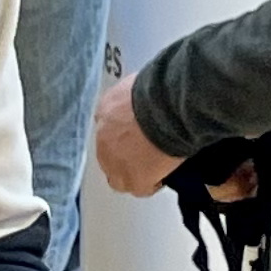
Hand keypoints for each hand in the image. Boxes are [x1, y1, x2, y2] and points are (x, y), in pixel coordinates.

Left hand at [92, 72, 176, 198]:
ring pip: (119, 176)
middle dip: (125, 153)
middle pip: (109, 154)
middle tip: (147, 150)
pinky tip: (162, 177)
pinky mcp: (133, 179)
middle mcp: (103, 137)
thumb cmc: (160, 90)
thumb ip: (136, 93)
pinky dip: (151, 184)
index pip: (108, 127)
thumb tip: (149, 93)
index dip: (124, 132)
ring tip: (154, 167)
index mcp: (105, 110)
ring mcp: (115, 161)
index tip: (137, 132)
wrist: (167, 108)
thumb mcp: (140, 81)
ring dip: (133, 172)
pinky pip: (140, 188)